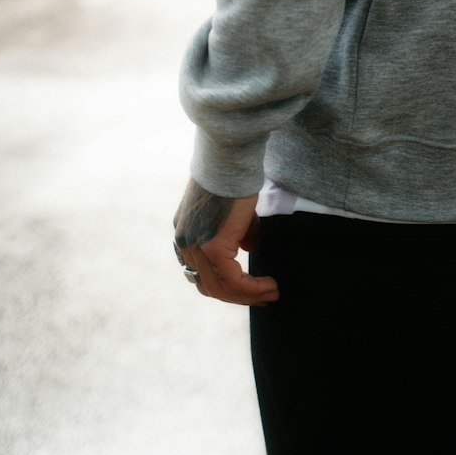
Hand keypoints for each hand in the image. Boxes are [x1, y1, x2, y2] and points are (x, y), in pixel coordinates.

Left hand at [172, 176, 279, 306]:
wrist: (229, 159)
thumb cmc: (234, 176)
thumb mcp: (233, 210)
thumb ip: (238, 232)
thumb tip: (250, 249)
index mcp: (185, 233)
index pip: (202, 272)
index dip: (227, 284)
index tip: (252, 288)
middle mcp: (184, 243)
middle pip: (209, 285)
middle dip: (239, 295)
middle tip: (264, 296)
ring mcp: (195, 246)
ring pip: (221, 288)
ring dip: (249, 295)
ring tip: (271, 293)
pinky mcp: (212, 247)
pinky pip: (233, 280)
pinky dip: (252, 288)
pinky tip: (269, 285)